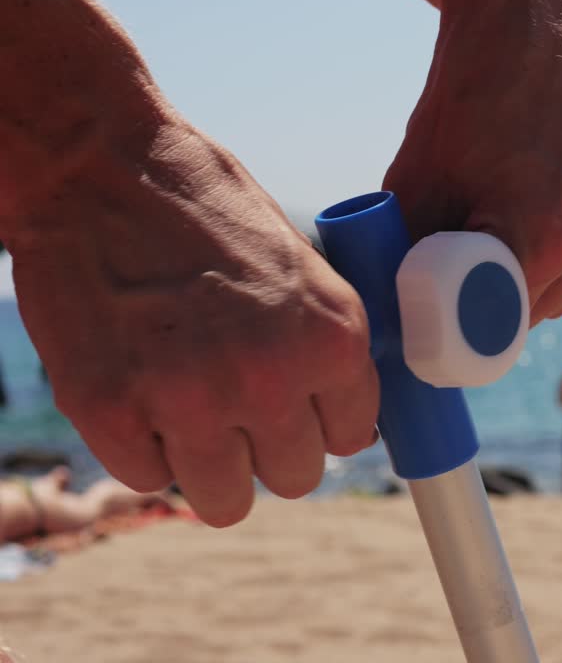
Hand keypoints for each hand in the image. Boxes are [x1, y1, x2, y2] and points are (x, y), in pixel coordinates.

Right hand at [9, 119, 379, 526]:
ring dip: (209, 465)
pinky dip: (142, 447)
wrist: (100, 166)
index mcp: (333, 337)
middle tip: (235, 404)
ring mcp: (191, 400)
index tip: (295, 405)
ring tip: (187, 408)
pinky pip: (149, 477)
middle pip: (295, 476)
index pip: (353, 436)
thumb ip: (322, 345)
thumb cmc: (205, 208)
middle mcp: (273, 377)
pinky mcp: (111, 412)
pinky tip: (137, 389)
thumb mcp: (301, 268)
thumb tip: (345, 422)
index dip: (320, 422)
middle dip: (268, 448)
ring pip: (226, 501)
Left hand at [360, 0, 561, 322]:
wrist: (539, 18)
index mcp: (541, 238)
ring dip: (556, 265)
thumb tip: (393, 322)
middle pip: (545, 308)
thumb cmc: (468, 97)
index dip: (471, 324)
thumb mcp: (415, 181)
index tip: (455, 307)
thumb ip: (401, 261)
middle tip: (482, 244)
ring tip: (529, 204)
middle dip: (509, 293)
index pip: (499, 329)